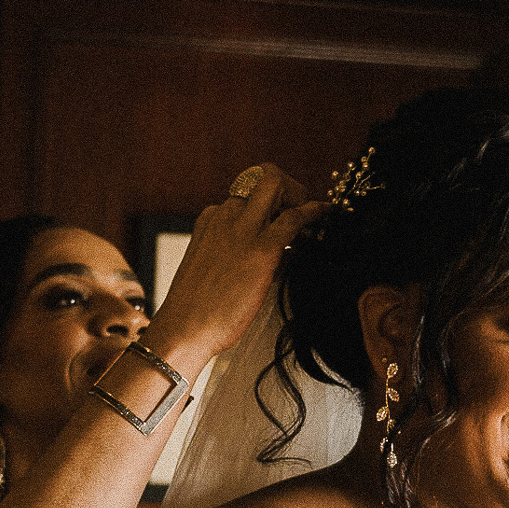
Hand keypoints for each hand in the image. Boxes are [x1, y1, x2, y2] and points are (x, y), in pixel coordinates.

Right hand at [147, 165, 323, 362]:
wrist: (183, 329)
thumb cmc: (196, 313)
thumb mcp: (212, 272)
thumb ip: (237, 258)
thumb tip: (277, 259)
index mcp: (209, 221)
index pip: (243, 199)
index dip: (267, 209)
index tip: (278, 221)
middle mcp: (224, 216)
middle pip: (260, 178)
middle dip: (287, 186)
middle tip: (300, 207)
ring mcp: (242, 229)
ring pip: (275, 185)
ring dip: (299, 194)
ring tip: (312, 216)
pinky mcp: (261, 249)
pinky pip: (294, 218)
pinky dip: (314, 211)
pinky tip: (325, 213)